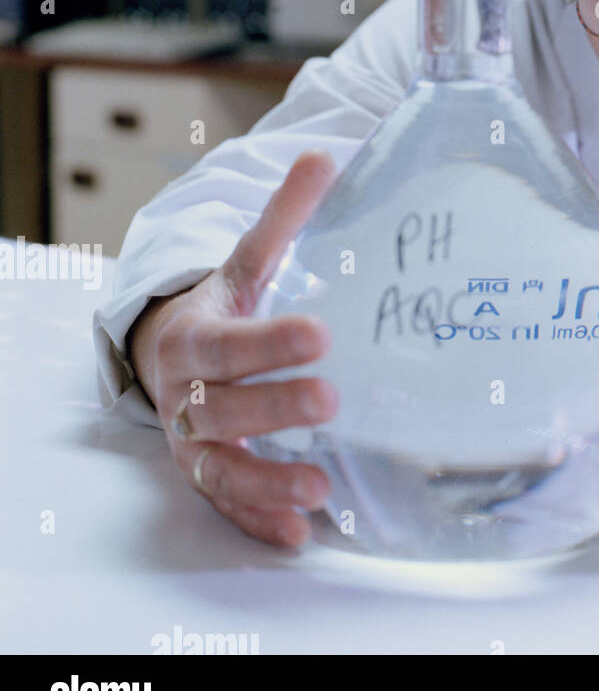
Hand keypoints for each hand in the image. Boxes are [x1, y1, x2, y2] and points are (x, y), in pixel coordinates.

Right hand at [127, 151, 339, 546]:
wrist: (174, 349)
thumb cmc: (226, 303)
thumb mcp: (249, 260)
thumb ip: (284, 216)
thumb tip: (322, 156)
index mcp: (196, 335)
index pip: (230, 341)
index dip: (270, 342)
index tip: (320, 335)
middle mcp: (187, 394)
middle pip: (224, 406)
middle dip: (275, 405)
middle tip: (331, 400)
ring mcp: (193, 440)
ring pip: (219, 466)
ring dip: (267, 479)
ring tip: (320, 488)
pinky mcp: (207, 473)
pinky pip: (227, 502)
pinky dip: (258, 518)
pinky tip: (298, 534)